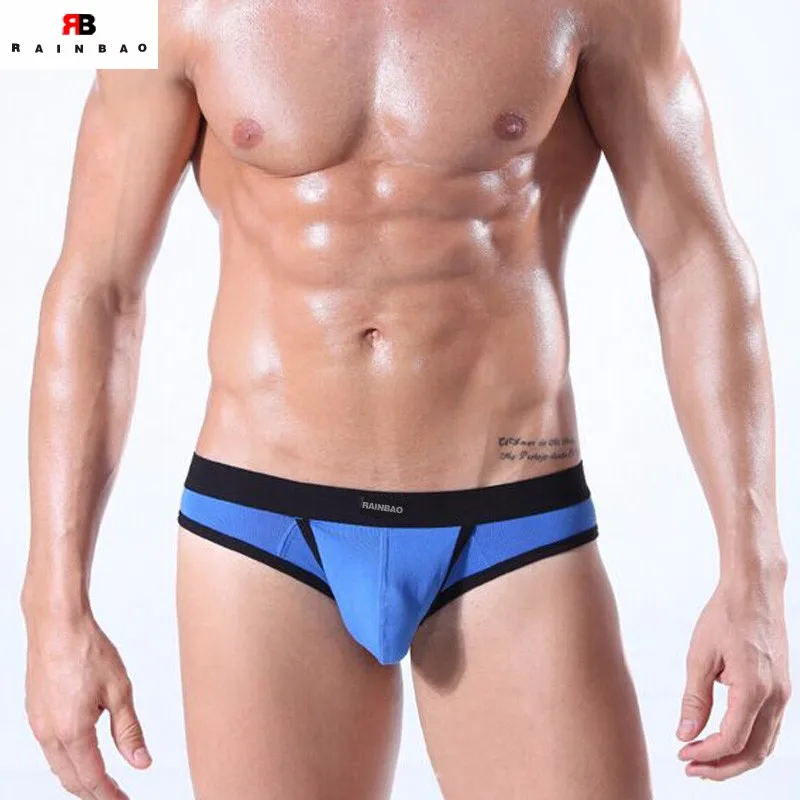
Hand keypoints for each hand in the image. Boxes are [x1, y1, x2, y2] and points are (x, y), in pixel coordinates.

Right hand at [23, 609, 151, 798]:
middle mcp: (49, 733)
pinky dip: (67, 760)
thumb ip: (129, 731)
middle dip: (94, 793)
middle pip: (71, 779)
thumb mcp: (119, 691)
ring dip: (79, 778)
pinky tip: (81, 754)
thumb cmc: (88, 651)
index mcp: (72, 732)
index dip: (109, 795)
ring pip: (58, 765)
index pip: (92, 778)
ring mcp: (38, 723)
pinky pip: (50, 748)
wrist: (57, 625)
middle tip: (116, 797)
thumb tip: (141, 763)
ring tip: (102, 782)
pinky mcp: (35, 711)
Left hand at [676, 577, 790, 779]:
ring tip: (704, 759)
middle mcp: (775, 697)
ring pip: (764, 744)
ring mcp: (783, 694)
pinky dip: (747, 741)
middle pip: (754, 753)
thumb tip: (685, 735)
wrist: (754, 590)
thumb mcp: (699, 656)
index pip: (731, 740)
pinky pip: (769, 727)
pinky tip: (722, 738)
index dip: (706, 755)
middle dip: (722, 768)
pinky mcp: (782, 688)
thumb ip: (694, 699)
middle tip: (691, 769)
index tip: (682, 754)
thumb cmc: (724, 616)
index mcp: (754, 690)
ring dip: (735, 758)